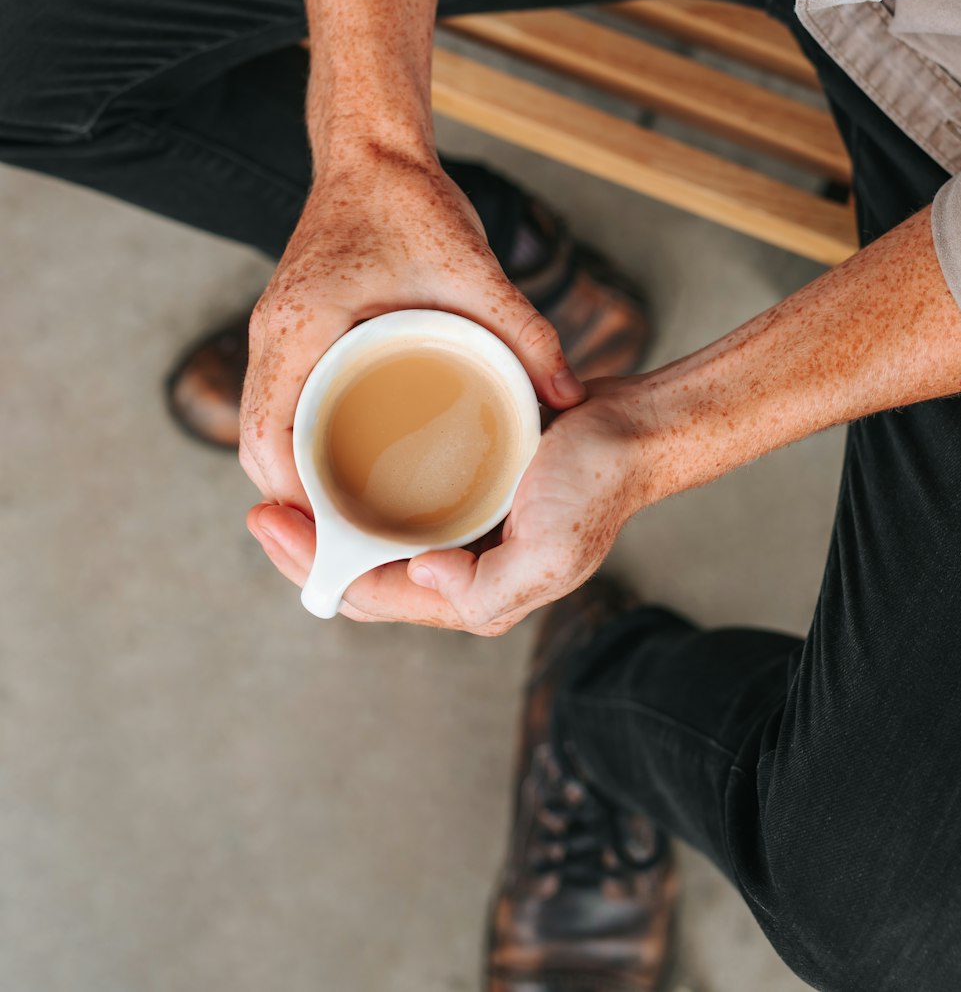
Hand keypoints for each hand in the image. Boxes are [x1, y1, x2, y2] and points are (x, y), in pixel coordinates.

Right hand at [238, 139, 584, 511]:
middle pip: (261, 447)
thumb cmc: (409, 199)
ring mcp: (273, 332)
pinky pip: (281, 402)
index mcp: (298, 329)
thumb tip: (570, 395)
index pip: (270, 443)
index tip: (344, 541)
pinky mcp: (288, 328)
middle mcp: (271, 335)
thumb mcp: (472, 267)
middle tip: (359, 543)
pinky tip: (347, 464)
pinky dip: (301, 441)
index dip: (298, 504)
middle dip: (299, 504)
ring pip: (266, 428)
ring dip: (299, 475)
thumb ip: (524, 330)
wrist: (372, 148)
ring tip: (358, 518)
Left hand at [246, 377, 653, 633]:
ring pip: (376, 536)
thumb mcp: (550, 550)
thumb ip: (486, 590)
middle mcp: (460, 568)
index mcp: (472, 595)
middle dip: (307, 548)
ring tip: (283, 485)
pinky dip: (361, 487)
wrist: (635, 430)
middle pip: (363, 571)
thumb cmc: (597, 484)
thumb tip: (420, 573)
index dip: (314, 568)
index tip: (269, 521)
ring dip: (328, 519)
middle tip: (260, 507)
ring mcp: (463, 530)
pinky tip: (335, 457)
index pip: (371, 596)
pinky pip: (400, 497)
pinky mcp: (468, 488)